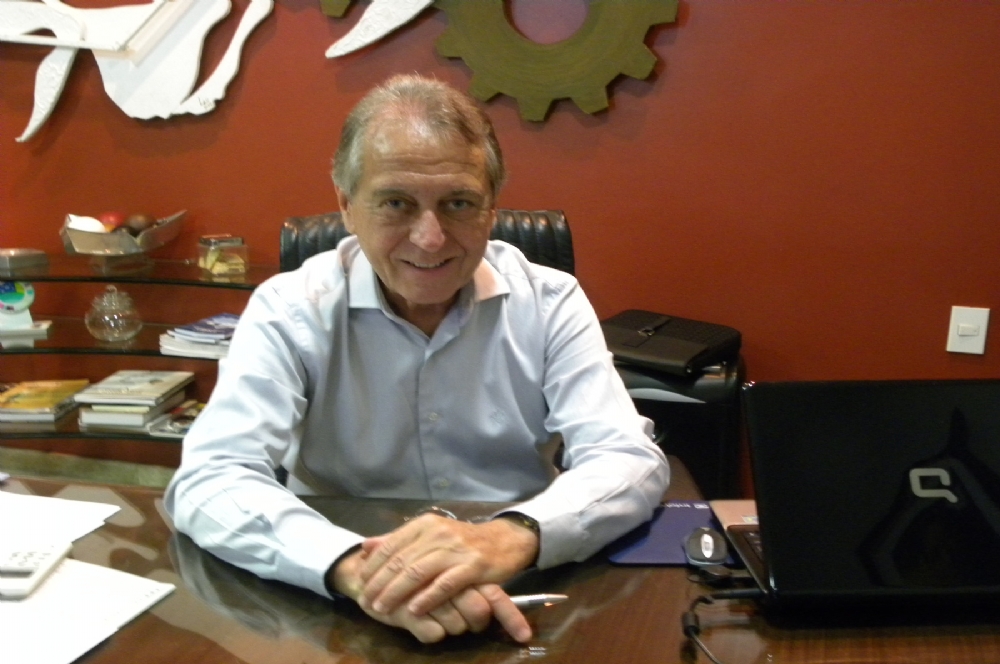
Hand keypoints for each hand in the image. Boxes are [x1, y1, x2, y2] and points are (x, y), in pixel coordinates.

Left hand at [359, 514, 537, 615]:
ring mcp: (455, 549)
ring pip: (417, 572)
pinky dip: (426, 598)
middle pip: (401, 561)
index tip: (360, 583)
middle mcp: (438, 533)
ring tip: (382, 608)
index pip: (390, 545)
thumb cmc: (463, 542)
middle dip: (379, 583)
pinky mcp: (472, 566)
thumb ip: (398, 540)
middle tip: (365, 601)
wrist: (505, 541)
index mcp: (424, 524)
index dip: (372, 566)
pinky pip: (444, 584)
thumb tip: (365, 546)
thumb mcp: (430, 535)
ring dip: (396, 593)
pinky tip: (413, 610)